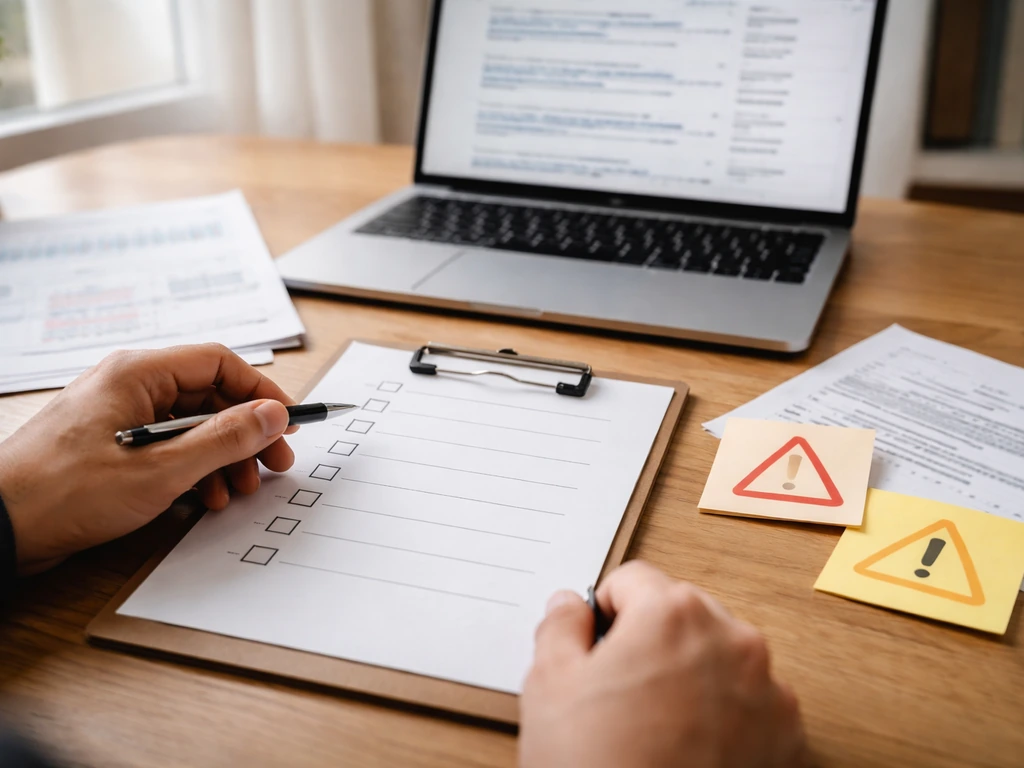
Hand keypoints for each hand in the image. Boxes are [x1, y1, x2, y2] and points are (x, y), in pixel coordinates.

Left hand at [0, 344, 296, 574]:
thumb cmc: (64, 492)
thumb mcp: (161, 471)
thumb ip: (225, 439)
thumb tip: (273, 414)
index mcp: (139, 373)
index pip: (220, 364)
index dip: (261, 392)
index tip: (286, 424)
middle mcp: (130, 386)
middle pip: (210, 396)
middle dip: (246, 433)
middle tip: (273, 465)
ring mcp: (120, 415)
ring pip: (192, 425)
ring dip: (223, 457)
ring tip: (237, 491)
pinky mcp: (112, 445)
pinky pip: (169, 446)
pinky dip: (194, 469)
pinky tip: (203, 499)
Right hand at [520, 561, 805, 767]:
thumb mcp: (549, 686)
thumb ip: (560, 627)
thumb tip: (570, 606)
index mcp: (673, 614)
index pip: (634, 580)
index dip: (606, 613)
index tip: (598, 645)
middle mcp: (732, 639)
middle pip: (682, 613)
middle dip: (652, 642)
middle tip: (622, 693)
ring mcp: (768, 690)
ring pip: (719, 657)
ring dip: (691, 676)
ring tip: (657, 726)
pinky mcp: (788, 737)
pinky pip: (751, 702)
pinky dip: (726, 716)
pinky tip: (690, 747)